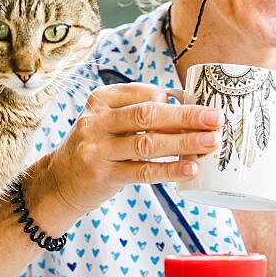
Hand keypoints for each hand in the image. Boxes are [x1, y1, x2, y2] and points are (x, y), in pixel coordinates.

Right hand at [35, 82, 221, 215]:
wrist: (59, 183)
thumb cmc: (96, 148)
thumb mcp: (108, 122)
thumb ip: (140, 114)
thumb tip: (190, 109)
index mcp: (100, 99)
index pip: (144, 93)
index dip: (176, 100)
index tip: (204, 106)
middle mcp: (95, 120)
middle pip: (148, 114)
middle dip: (186, 116)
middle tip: (216, 118)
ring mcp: (96, 148)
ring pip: (148, 143)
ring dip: (184, 142)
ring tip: (211, 143)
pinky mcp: (102, 175)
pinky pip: (143, 171)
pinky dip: (169, 169)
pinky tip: (191, 168)